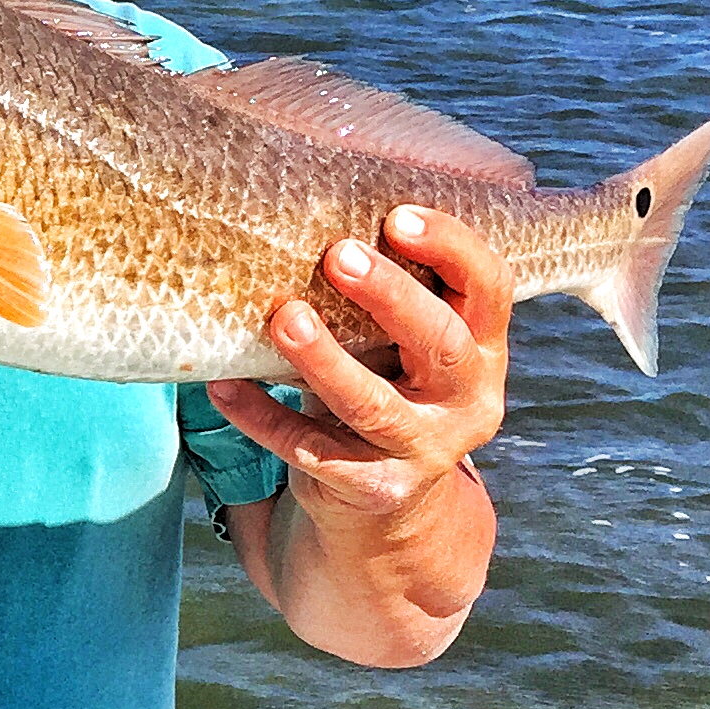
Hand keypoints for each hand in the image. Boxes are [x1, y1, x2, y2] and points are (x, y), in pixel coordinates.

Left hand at [206, 204, 510, 664]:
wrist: (390, 511)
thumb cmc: (384, 387)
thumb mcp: (401, 344)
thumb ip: (382, 293)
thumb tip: (297, 197)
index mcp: (482, 347)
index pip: (489, 287)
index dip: (451, 248)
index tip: (396, 214)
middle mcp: (467, 400)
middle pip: (441, 344)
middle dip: (391, 297)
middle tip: (337, 256)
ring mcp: (424, 451)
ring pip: (374, 406)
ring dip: (323, 360)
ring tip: (281, 318)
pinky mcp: (373, 490)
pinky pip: (311, 452)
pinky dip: (261, 418)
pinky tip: (219, 386)